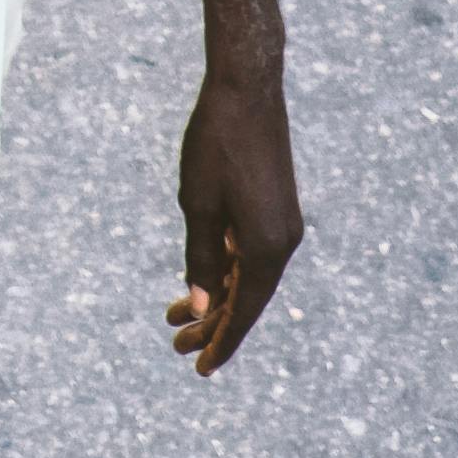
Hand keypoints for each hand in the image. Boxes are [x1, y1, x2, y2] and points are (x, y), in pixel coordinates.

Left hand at [166, 51, 301, 371]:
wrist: (247, 89)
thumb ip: (201, 258)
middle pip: (245, 298)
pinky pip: (250, 253)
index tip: (199, 368)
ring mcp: (282, 225)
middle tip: (175, 344)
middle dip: (211, 323)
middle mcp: (282, 242)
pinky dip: (226, 269)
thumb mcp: (198, 205)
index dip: (221, 342)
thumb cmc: (217, 145)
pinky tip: (202, 278)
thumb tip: (201, 305)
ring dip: (215, 296)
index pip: (243, 311)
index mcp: (267, 248)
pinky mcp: (275, 209)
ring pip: (247, 276)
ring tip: (175, 316)